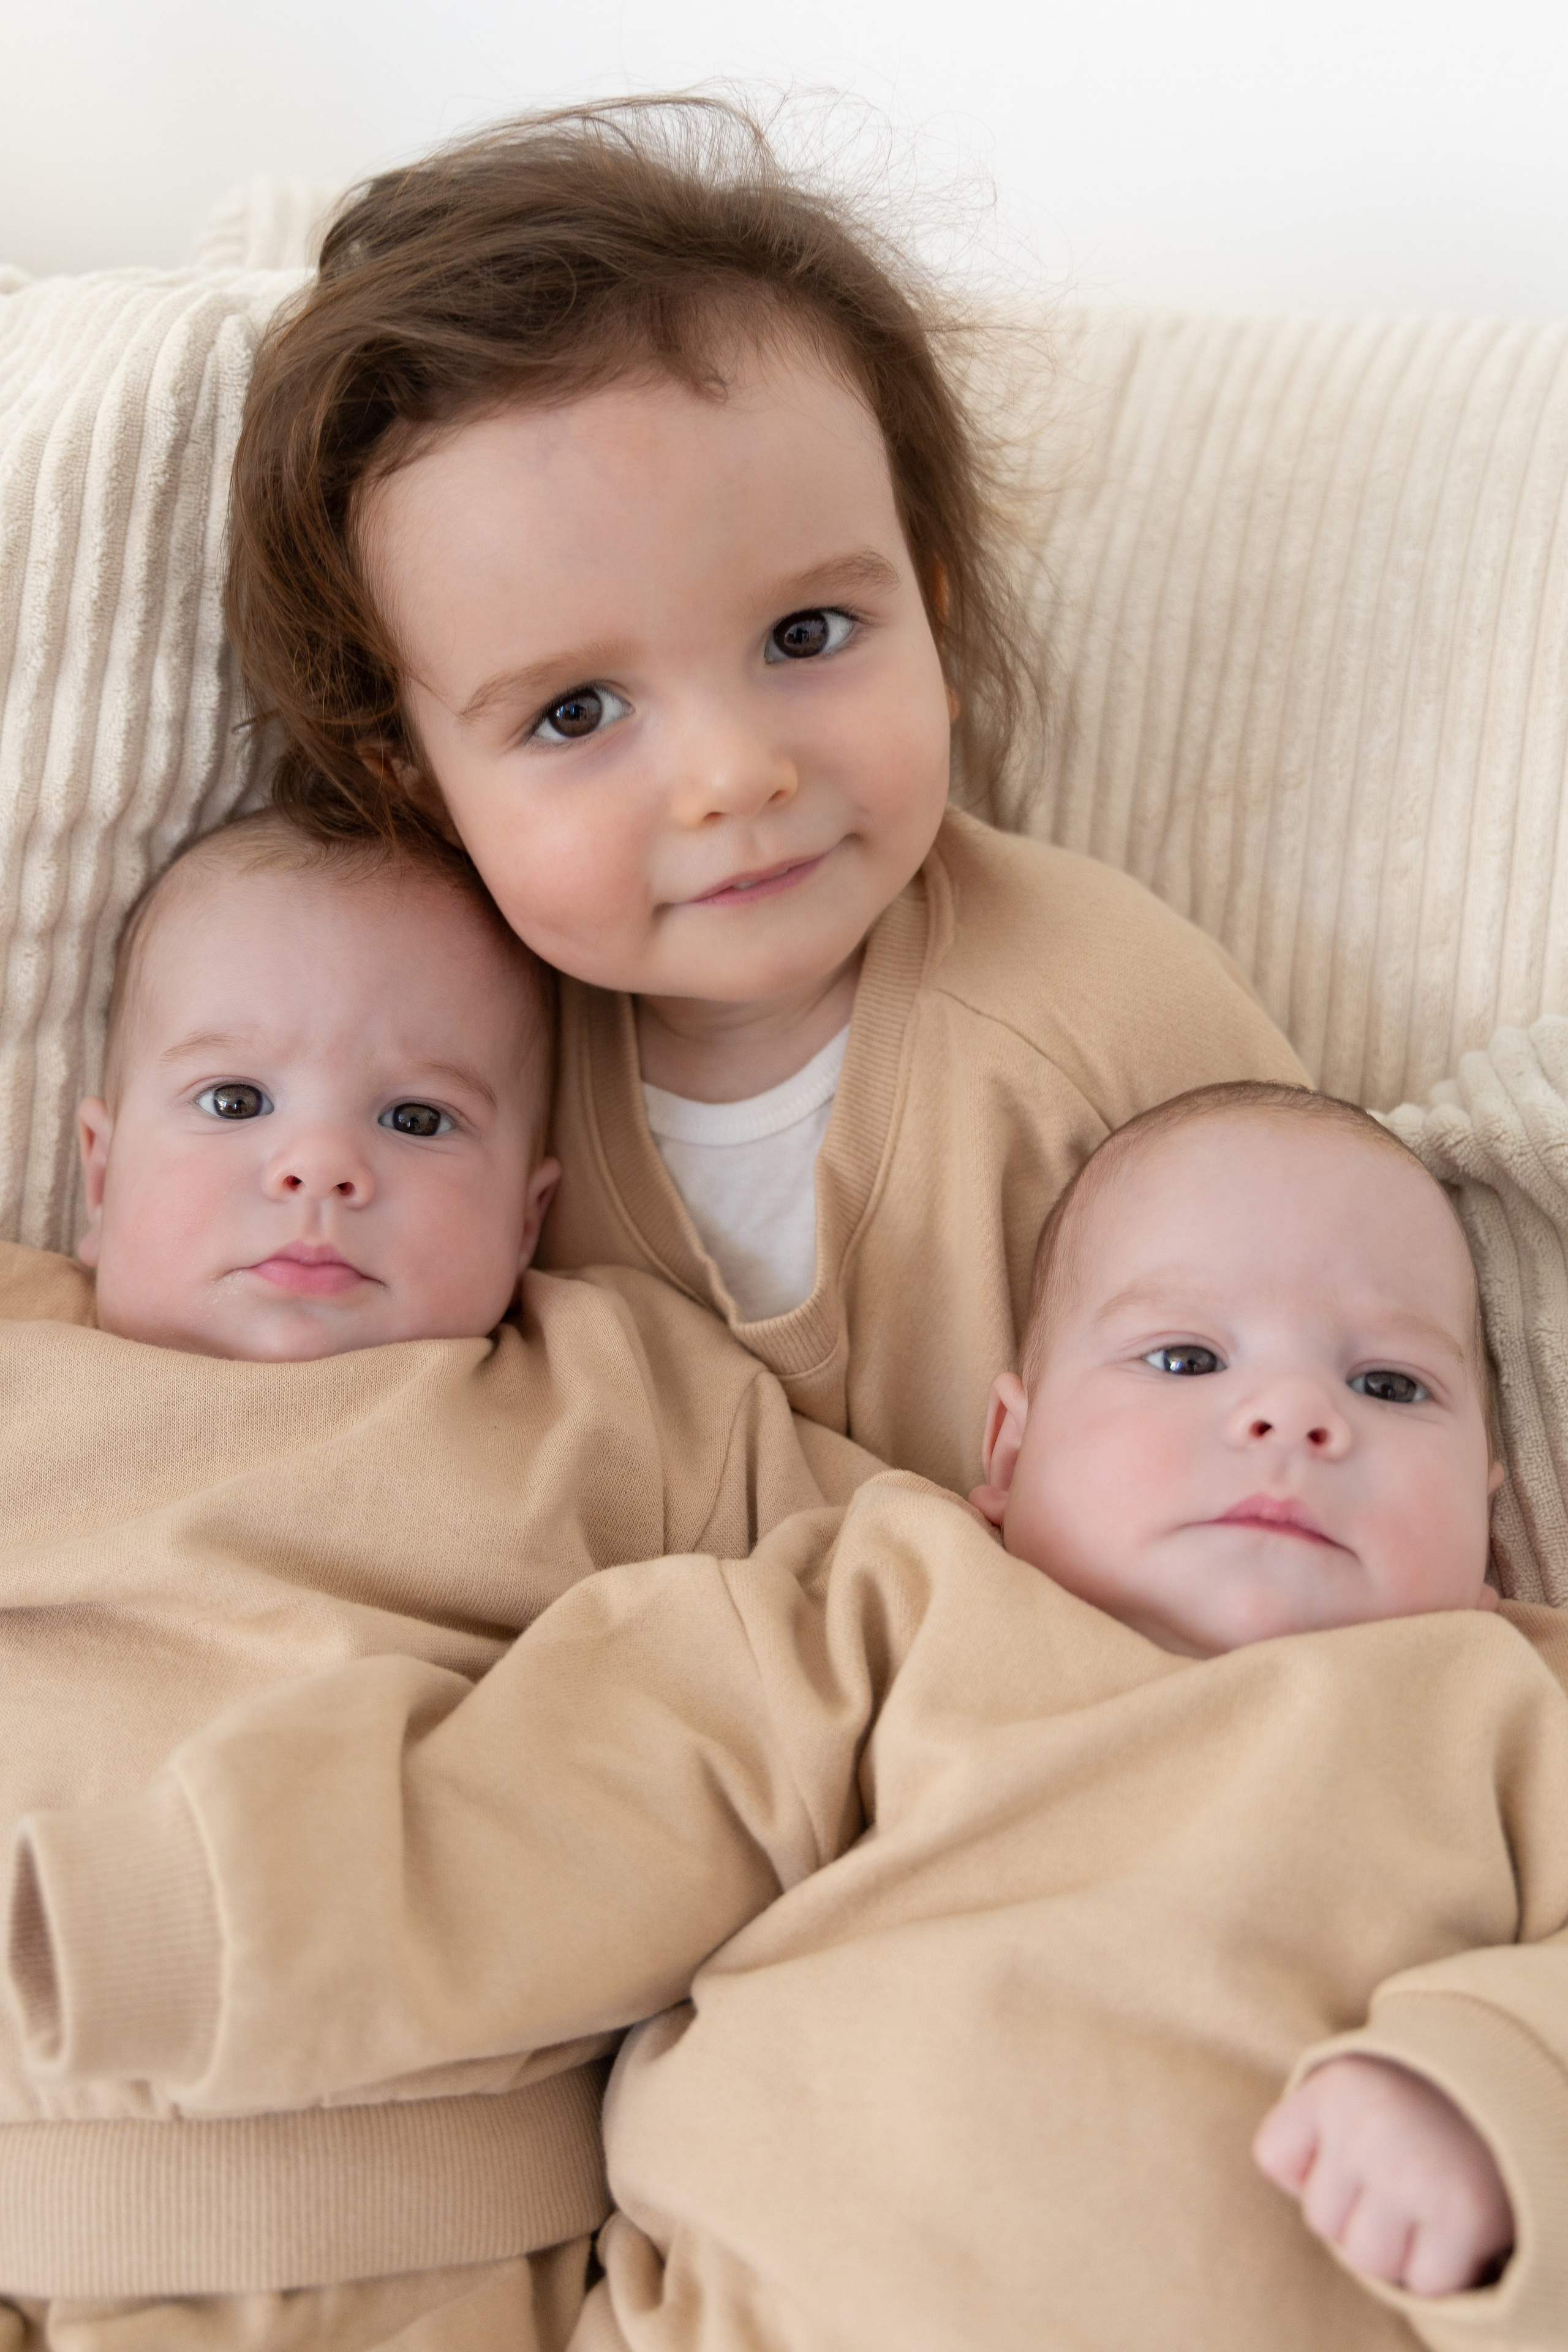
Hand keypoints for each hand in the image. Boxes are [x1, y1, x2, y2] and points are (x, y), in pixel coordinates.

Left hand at [1253, 2055, 1513, 2297]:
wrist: (1511, 2101)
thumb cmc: (1415, 2106)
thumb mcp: (1354, 2091)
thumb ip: (1310, 2131)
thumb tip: (1294, 2189)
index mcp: (1336, 2085)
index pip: (1273, 2157)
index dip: (1310, 2165)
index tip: (1349, 2145)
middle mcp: (1370, 2124)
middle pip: (1321, 2220)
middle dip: (1355, 2211)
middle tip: (1399, 2176)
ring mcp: (1415, 2173)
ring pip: (1366, 2259)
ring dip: (1395, 2246)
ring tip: (1424, 2202)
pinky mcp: (1464, 2217)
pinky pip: (1423, 2283)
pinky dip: (1439, 2269)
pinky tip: (1454, 2225)